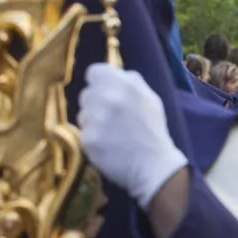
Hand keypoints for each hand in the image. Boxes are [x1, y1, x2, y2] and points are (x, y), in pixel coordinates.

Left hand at [78, 64, 188, 209]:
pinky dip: (93, 139)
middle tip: (112, 118)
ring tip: (112, 134)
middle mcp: (108, 97)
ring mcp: (96, 118)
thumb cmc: (153, 130)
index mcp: (125, 84)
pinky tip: (107, 145)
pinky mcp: (88, 139)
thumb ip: (130, 82)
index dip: (100, 83)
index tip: (106, 93)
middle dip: (96, 104)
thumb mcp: (150, 98)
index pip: (94, 72)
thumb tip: (112, 73)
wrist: (154, 166)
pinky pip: (83, 133)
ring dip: (93, 121)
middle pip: (86, 93)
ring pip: (82, 113)